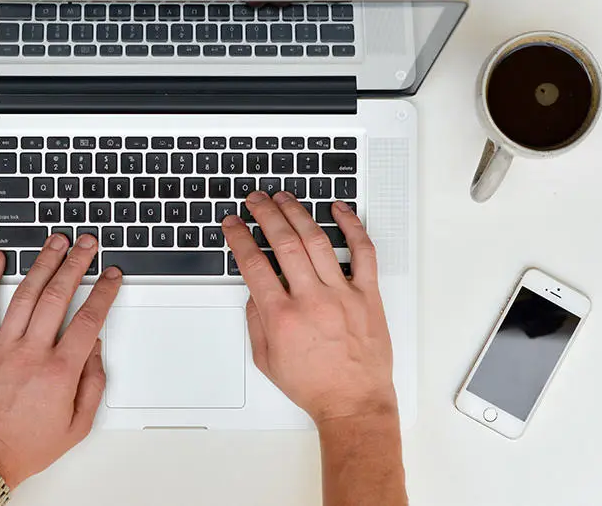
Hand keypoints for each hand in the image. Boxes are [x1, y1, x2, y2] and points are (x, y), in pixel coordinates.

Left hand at [0, 234, 121, 488]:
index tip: (111, 277)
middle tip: (87, 245)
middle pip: (58, 296)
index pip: (88, 320)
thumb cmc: (27, 444)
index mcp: (58, 371)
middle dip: (76, 264)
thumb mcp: (77, 425)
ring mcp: (1, 347)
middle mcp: (30, 353)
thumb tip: (95, 349)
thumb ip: (93, 384)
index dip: (104, 293)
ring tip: (55, 242)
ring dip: (42, 263)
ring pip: (25, 294)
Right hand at [222, 193, 396, 424]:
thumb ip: (256, 321)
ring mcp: (342, 294)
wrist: (354, 402)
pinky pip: (363, 252)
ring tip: (284, 198)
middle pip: (284, 243)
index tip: (233, 224)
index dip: (239, 238)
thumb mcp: (266, 360)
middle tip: (255, 200)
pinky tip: (339, 210)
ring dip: (297, 213)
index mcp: (283, 317)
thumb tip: (254, 291)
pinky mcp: (367, 294)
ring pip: (317, 240)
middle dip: (265, 215)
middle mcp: (312, 300)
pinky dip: (352, 226)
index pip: (254, 264)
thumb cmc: (314, 385)